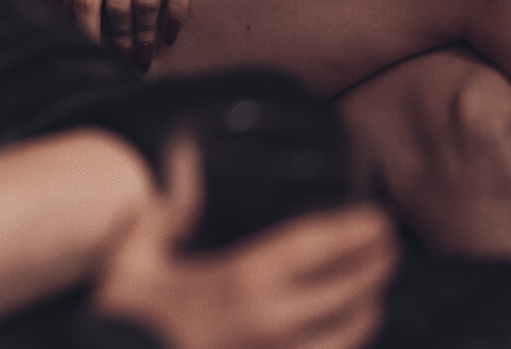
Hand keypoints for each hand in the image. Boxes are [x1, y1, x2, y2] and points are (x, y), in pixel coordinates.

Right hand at [91, 139, 395, 348]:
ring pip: (353, 334)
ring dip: (368, 306)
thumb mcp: (129, 258)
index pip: (322, 247)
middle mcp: (276, 323)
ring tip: (368, 286)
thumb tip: (182, 178)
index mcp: (244, 281)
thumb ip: (160, 214)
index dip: (359, 229)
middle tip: (385, 242)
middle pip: (353, 291)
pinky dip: (344, 341)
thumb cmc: (125, 321)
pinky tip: (340, 332)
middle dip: (377, 263)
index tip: (378, 215)